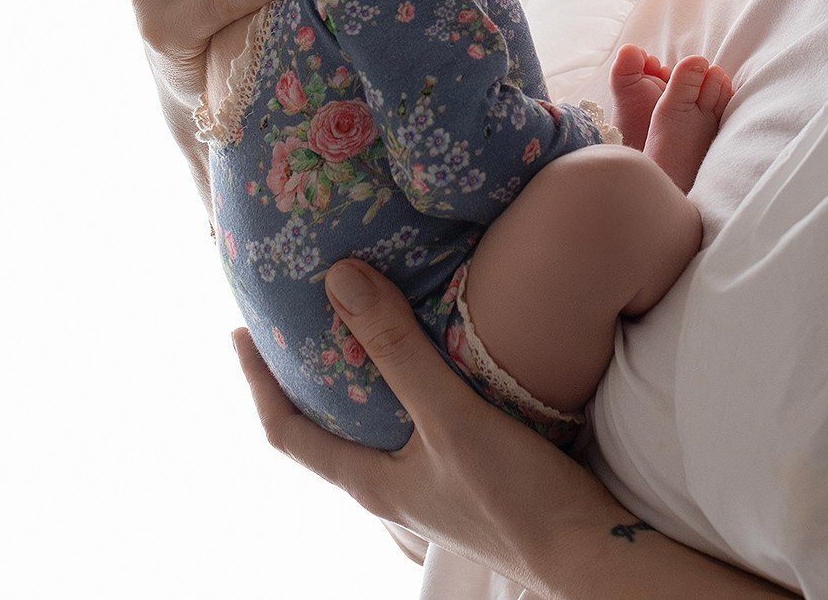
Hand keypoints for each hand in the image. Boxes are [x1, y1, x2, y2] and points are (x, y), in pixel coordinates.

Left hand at [234, 261, 797, 599]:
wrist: (588, 550)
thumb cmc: (513, 494)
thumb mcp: (449, 413)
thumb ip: (396, 347)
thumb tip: (338, 278)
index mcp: (370, 481)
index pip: (287, 433)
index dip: (257, 383)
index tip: (240, 331)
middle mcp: (391, 486)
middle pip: (325, 428)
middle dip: (304, 375)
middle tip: (296, 317)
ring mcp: (429, 485)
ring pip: (373, 425)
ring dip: (356, 378)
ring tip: (356, 324)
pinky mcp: (467, 474)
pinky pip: (415, 422)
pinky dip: (402, 384)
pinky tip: (428, 356)